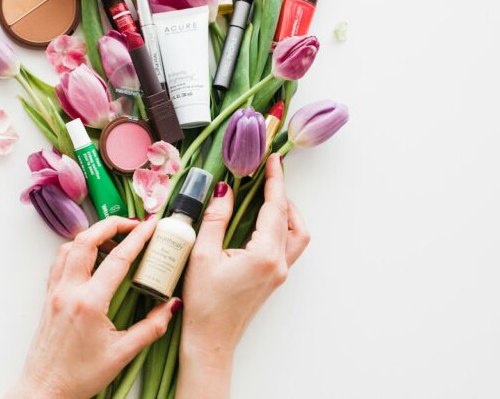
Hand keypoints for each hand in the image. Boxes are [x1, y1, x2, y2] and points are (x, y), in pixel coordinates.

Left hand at [7, 216, 182, 398]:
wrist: (45, 388)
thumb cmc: (79, 376)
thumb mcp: (122, 354)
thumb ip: (151, 327)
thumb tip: (171, 306)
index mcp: (89, 302)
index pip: (117, 259)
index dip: (137, 238)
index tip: (151, 226)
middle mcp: (69, 290)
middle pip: (87, 240)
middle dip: (110, 225)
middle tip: (132, 223)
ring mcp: (55, 291)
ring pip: (69, 247)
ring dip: (91, 235)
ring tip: (113, 237)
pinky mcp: (48, 297)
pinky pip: (60, 262)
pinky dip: (76, 249)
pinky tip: (90, 256)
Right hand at [177, 154, 309, 397]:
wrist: (210, 340)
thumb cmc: (204, 303)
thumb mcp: (202, 256)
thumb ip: (214, 220)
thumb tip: (224, 191)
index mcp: (265, 255)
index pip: (275, 208)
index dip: (274, 180)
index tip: (273, 159)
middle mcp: (279, 263)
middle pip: (292, 219)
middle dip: (281, 194)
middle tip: (267, 174)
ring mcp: (279, 273)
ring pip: (297, 234)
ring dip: (286, 212)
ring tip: (266, 196)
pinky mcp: (273, 279)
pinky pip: (287, 245)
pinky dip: (280, 227)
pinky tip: (260, 222)